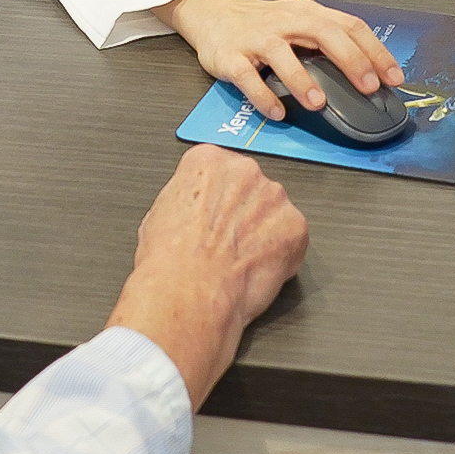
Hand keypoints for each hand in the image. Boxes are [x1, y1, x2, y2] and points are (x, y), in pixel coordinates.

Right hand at [106, 143, 310, 407]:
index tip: (212, 216)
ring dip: (263, 232)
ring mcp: (274, 197)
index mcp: (207, 161)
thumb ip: (187, 200)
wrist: (189, 292)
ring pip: (274, 211)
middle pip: (249, 187)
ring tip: (240, 260)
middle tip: (227, 241)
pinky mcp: (295, 226)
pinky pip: (292, 238)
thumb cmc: (169, 260)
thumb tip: (195, 211)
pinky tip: (256, 270)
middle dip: (243, 212)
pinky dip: (281, 255)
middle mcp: (244, 170)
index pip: (218, 169)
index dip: (215, 199)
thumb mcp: (158, 214)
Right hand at [158, 0, 402, 121]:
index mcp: (308, 13)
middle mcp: (285, 22)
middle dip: (349, 60)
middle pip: (323, 34)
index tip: (393, 77)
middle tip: (367, 87)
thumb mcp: (300, 22)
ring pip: (282, 55)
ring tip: (319, 103)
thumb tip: (369, 75)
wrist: (214, 13)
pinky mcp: (231, 56)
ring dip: (302, 80)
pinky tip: (277, 111)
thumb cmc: (263, 24)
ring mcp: (256, 38)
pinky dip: (263, 96)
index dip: (374, 51)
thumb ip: (329, 42)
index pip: (349, 26)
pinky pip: (247, 77)